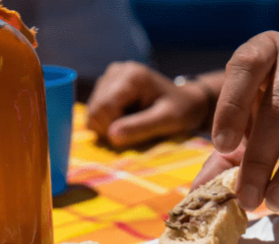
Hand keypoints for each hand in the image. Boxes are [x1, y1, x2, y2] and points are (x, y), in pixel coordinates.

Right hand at [86, 62, 210, 147]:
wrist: (186, 101)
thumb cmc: (182, 111)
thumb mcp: (167, 121)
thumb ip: (140, 127)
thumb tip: (112, 136)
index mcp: (132, 76)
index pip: (103, 108)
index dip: (112, 128)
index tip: (133, 135)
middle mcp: (117, 71)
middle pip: (95, 109)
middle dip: (110, 127)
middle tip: (134, 131)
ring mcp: (109, 76)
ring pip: (92, 111)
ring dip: (109, 125)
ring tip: (133, 123)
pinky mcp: (106, 85)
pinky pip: (94, 111)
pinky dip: (107, 121)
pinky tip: (126, 119)